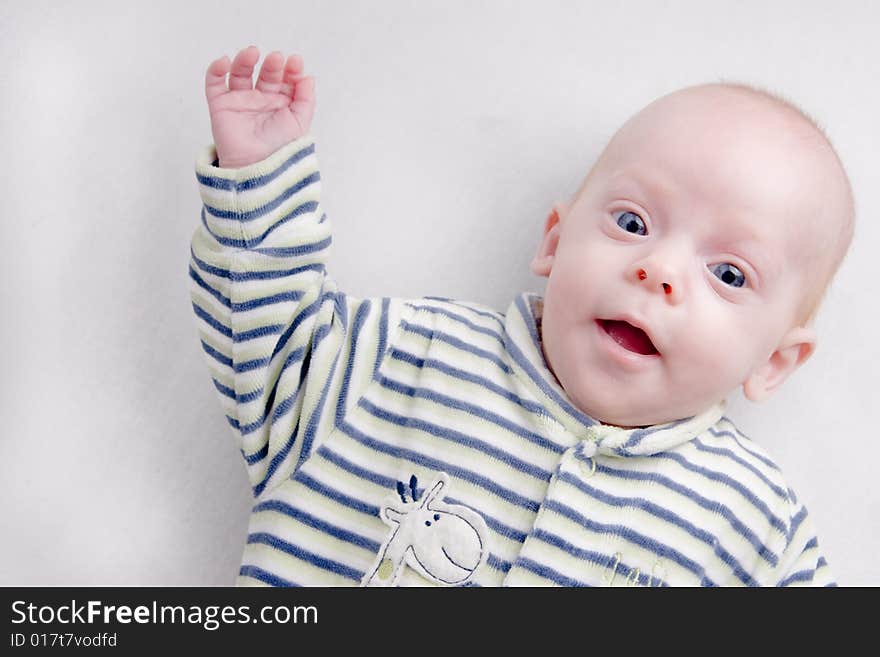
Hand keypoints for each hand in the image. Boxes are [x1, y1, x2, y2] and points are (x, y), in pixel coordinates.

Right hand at [204, 46, 315, 167]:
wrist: (258, 168)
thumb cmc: (281, 149)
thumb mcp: (300, 122)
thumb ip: (306, 99)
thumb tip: (308, 77)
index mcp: (281, 103)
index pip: (285, 79)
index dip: (290, 69)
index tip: (295, 62)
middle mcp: (260, 100)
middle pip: (265, 74)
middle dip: (272, 65)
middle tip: (277, 59)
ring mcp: (240, 101)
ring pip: (240, 73)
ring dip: (245, 60)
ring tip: (252, 52)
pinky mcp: (220, 106)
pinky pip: (215, 84)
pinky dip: (216, 70)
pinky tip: (224, 62)